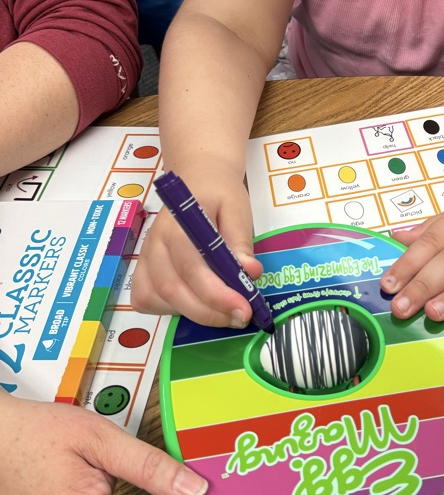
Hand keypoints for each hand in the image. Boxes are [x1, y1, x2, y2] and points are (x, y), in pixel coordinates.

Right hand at [132, 170, 262, 327]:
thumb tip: (249, 273)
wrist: (198, 177)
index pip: (192, 268)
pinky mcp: (143, 269)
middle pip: (172, 290)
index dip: (218, 295)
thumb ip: (241, 242)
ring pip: (157, 299)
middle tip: (240, 317)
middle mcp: (154, 243)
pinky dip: (169, 309)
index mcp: (177, 224)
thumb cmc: (219, 193)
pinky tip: (195, 304)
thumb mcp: (237, 210)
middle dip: (209, 312)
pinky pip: (146, 299)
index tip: (244, 309)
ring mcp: (145, 257)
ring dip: (192, 313)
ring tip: (223, 312)